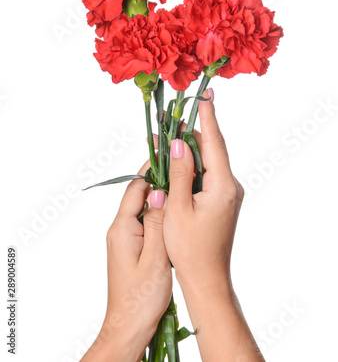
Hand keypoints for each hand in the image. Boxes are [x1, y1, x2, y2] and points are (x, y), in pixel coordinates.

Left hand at [81, 161, 171, 361]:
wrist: (129, 326)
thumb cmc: (142, 297)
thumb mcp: (155, 257)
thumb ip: (156, 222)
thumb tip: (159, 191)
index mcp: (123, 228)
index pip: (136, 188)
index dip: (153, 170)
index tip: (171, 157)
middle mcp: (120, 230)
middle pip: (138, 195)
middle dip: (159, 182)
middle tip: (182, 169)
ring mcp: (125, 239)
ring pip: (143, 209)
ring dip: (160, 199)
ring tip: (182, 188)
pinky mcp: (132, 248)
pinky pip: (145, 223)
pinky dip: (159, 215)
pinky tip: (175, 216)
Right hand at [164, 88, 263, 361]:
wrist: (206, 279)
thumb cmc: (189, 248)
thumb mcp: (178, 207)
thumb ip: (180, 172)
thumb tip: (178, 142)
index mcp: (223, 185)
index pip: (214, 142)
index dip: (207, 117)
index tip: (205, 94)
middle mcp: (230, 186)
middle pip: (210, 150)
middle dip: (189, 133)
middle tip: (169, 118)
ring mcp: (227, 194)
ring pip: (207, 163)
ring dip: (187, 151)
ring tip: (165, 137)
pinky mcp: (221, 201)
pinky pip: (206, 176)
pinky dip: (191, 167)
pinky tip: (175, 162)